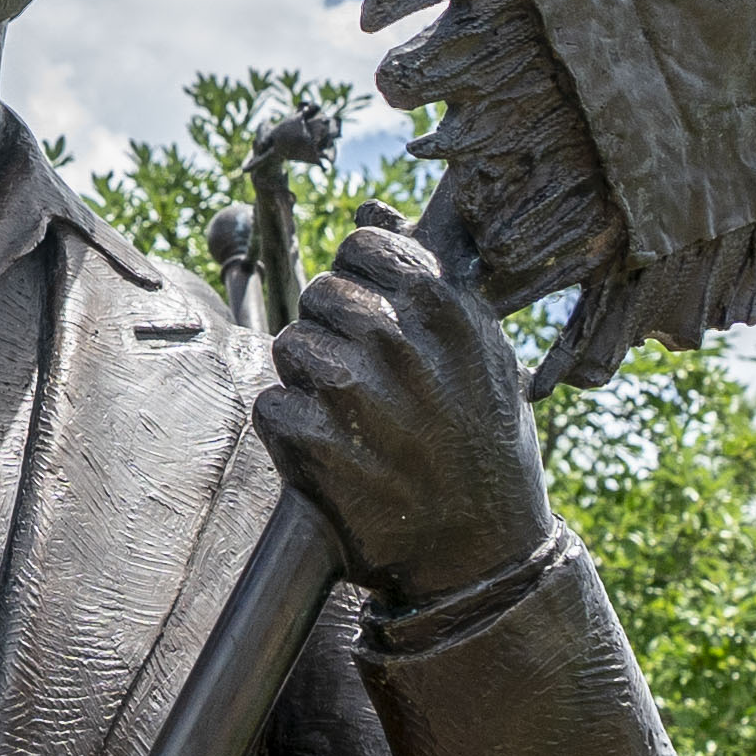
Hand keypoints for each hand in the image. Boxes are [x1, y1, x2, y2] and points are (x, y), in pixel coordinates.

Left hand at [253, 226, 553, 605]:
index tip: (380, 319)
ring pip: (290, 347)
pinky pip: (272, 405)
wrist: (482, 551)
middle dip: (334, 332)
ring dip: (310, 382)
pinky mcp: (313, 444)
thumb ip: (426, 270)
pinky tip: (335, 453)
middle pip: (321, 295)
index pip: (362, 245)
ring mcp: (352, 394)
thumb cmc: (483, 441)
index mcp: (443, 308)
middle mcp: (397, 342)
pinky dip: (294, 430)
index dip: (363, 281)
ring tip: (356, 420)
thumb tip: (371, 203)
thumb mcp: (482, 349)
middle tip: (368, 382)